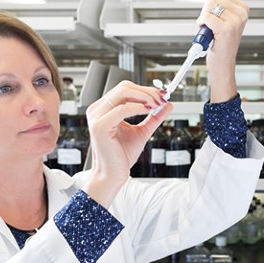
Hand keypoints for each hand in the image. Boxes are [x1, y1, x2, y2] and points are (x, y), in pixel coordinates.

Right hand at [81, 81, 172, 206]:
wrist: (113, 175)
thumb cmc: (122, 156)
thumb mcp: (142, 132)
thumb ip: (153, 118)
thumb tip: (167, 104)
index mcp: (104, 109)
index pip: (125, 89)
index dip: (145, 89)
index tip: (162, 94)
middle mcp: (97, 110)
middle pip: (124, 87)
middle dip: (147, 91)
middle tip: (162, 98)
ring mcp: (96, 117)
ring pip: (122, 93)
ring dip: (144, 97)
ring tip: (157, 104)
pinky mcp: (100, 126)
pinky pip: (121, 109)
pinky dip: (138, 107)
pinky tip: (149, 110)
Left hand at [196, 0, 248, 102]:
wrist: (223, 64)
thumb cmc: (223, 45)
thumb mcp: (228, 21)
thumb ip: (229, 4)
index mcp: (243, 9)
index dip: (211, 3)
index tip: (214, 14)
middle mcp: (241, 14)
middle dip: (206, 10)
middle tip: (210, 23)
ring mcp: (235, 22)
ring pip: (209, 7)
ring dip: (204, 18)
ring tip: (210, 30)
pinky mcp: (226, 29)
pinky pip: (206, 17)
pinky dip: (202, 25)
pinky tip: (207, 34)